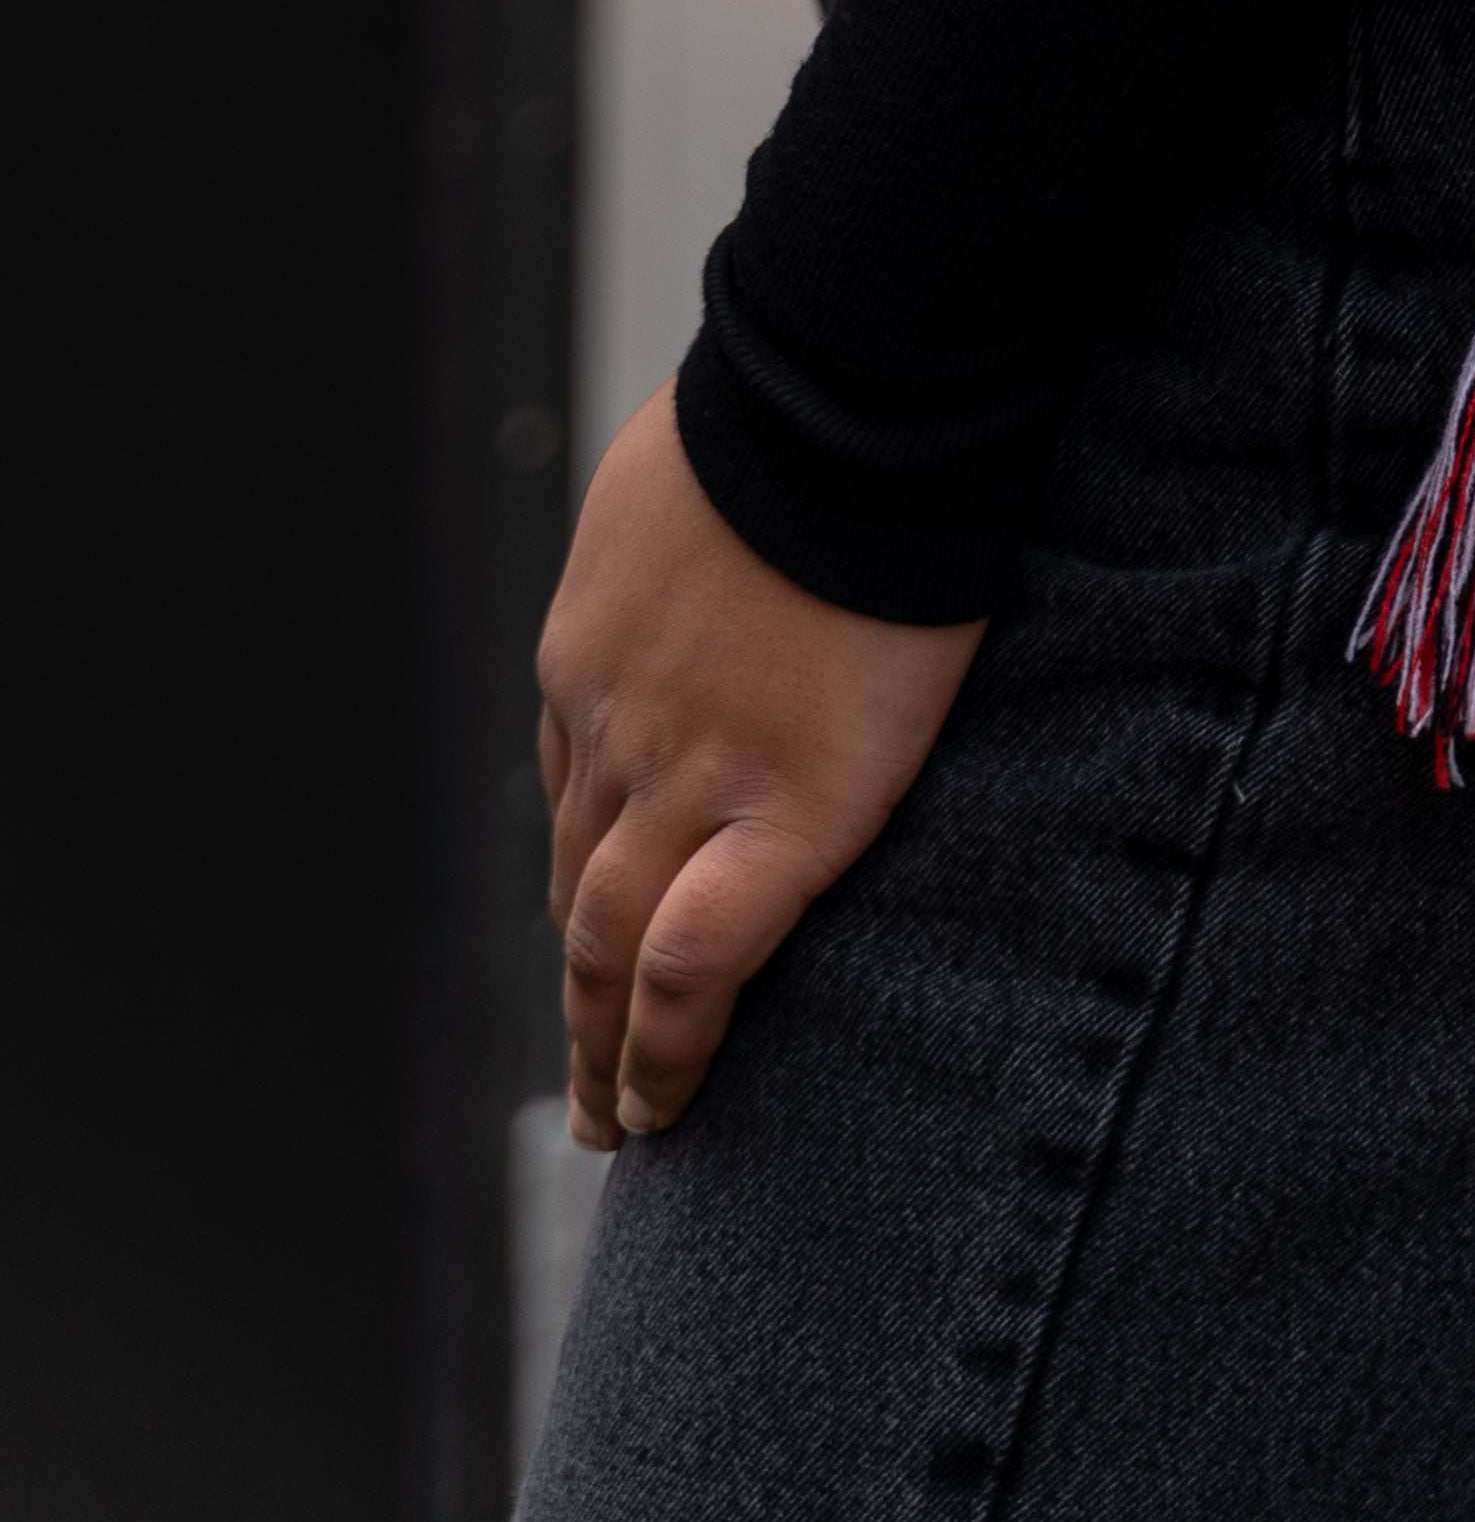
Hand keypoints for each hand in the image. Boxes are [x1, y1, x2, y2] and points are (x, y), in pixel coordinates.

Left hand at [538, 389, 984, 1145]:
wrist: (853, 408)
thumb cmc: (804, 406)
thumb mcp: (694, 465)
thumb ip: (693, 528)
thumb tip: (739, 513)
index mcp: (594, 649)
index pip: (574, 786)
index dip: (588, 865)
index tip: (600, 918)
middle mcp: (611, 729)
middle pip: (576, 884)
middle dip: (577, 982)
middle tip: (584, 1071)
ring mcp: (684, 781)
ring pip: (608, 944)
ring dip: (602, 1041)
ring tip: (619, 1116)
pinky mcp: (778, 820)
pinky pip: (695, 965)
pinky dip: (667, 1046)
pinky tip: (666, 1102)